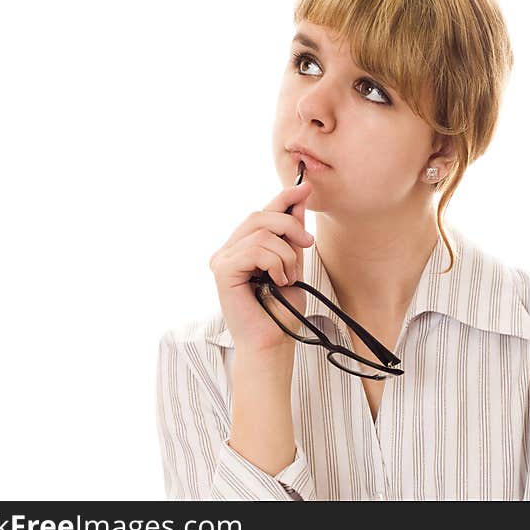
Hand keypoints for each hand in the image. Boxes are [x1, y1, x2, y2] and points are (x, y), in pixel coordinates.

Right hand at [209, 181, 313, 353]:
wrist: (274, 342)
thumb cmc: (282, 310)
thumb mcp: (293, 262)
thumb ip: (291, 234)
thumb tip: (298, 198)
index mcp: (241, 248)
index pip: (262, 213)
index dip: (283, 197)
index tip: (306, 188)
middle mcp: (227, 251)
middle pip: (260, 216)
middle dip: (290, 225)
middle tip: (307, 244)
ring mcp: (222, 260)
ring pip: (261, 233)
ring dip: (285, 254)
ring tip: (288, 277)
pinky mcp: (222, 271)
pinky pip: (255, 250)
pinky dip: (275, 263)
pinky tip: (277, 281)